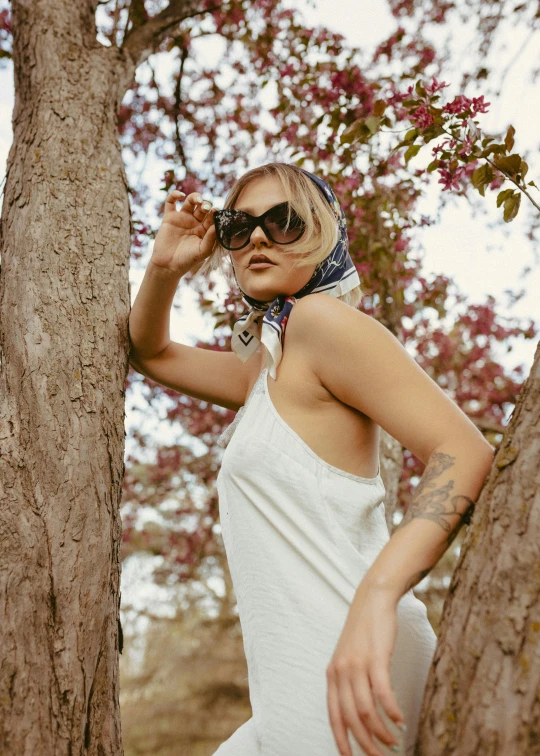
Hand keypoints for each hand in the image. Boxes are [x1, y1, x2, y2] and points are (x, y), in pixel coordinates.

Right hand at [151, 189, 217, 274]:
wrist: (168, 265)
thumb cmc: (187, 260)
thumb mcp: (203, 251)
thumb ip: (210, 238)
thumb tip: (217, 225)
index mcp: (204, 230)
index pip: (212, 217)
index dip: (215, 213)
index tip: (216, 212)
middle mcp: (194, 222)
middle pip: (202, 208)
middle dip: (205, 205)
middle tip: (206, 207)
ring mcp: (182, 219)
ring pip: (190, 202)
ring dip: (195, 197)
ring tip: (198, 200)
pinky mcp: (169, 218)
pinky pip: (171, 202)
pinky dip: (174, 195)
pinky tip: (180, 195)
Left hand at [326, 582, 405, 755]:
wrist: (373, 599)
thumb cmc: (365, 631)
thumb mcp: (349, 657)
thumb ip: (349, 682)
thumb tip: (357, 713)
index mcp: (332, 674)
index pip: (334, 716)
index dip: (342, 741)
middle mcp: (340, 671)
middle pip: (350, 719)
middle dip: (365, 743)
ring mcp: (357, 664)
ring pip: (366, 710)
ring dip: (381, 731)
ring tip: (394, 742)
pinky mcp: (375, 658)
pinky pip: (382, 693)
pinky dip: (391, 711)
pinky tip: (400, 720)